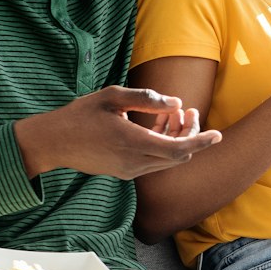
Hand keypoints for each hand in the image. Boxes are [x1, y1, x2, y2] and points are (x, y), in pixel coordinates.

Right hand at [16, 86, 220, 178]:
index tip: (218, 134)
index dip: (201, 142)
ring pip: (166, 160)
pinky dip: (162, 145)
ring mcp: (130, 171)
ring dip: (175, 139)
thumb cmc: (80, 115)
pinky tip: (158, 124)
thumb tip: (176, 102)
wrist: (52, 142)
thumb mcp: (111, 97)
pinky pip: (153, 162)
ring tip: (174, 113)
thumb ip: (146, 99)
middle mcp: (135, 162)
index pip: (179, 149)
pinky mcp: (124, 172)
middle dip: (190, 134)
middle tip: (190, 111)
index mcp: (133, 143)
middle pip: (178, 155)